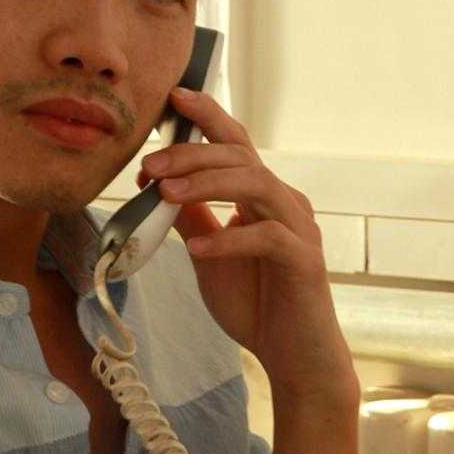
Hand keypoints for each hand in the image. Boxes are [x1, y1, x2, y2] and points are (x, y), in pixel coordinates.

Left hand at [138, 87, 358, 416]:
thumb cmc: (256, 303)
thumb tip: (158, 187)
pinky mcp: (304, 261)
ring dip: (207, 184)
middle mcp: (285, 202)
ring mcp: (299, 228)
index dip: (208, 116)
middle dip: (190, 154)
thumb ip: (192, 219)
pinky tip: (197, 250)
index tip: (174, 97)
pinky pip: (266, 237)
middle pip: (240, 158)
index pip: (235, 144)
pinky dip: (228, 241)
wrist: (294, 356)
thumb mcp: (210, 254)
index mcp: (263, 195)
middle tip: (149, 164)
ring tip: (165, 193)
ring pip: (256, 185)